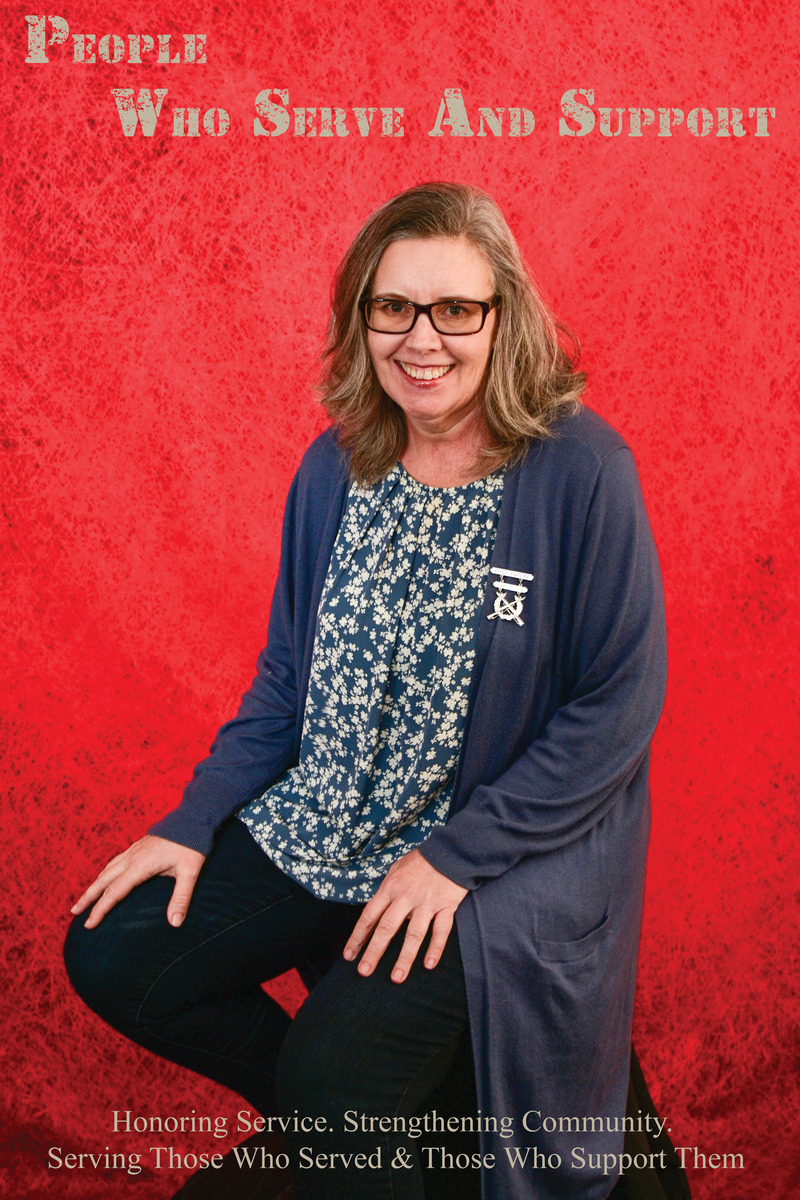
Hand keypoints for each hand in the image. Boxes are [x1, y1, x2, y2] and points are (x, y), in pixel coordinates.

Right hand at [70, 835, 205, 928]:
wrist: (192, 818)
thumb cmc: (192, 846)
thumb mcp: (190, 872)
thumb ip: (181, 898)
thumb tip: (175, 923)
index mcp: (141, 866)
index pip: (114, 892)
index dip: (100, 909)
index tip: (89, 924)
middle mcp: (132, 858)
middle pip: (103, 880)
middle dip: (87, 898)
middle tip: (74, 912)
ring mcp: (133, 850)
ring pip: (107, 870)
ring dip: (94, 885)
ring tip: (84, 898)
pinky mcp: (137, 846)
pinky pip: (114, 862)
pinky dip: (104, 873)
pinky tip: (105, 877)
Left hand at [343, 850, 468, 983]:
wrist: (451, 850)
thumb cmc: (422, 861)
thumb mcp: (397, 868)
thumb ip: (387, 889)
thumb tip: (376, 909)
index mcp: (391, 888)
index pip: (369, 916)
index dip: (358, 936)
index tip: (350, 955)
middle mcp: (406, 897)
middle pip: (387, 928)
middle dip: (374, 951)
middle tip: (364, 971)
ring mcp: (427, 903)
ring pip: (414, 934)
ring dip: (405, 957)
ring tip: (397, 977)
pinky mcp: (446, 906)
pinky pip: (441, 930)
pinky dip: (435, 948)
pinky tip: (429, 965)